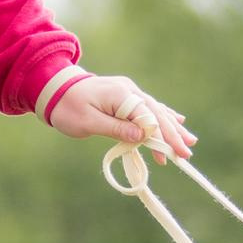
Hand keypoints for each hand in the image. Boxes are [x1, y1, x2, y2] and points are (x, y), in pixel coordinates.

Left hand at [50, 74, 195, 160]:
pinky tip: (177, 120)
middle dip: (173, 134)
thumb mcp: (88, 122)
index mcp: (121, 95)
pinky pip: (148, 108)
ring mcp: (128, 92)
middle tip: (187, 152)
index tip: (172, 154)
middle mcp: (129, 90)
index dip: (162, 137)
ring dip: (172, 127)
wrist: (52, 88)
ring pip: (156, 111)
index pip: (148, 117)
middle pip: (157, 114)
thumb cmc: (67, 107)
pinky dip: (163, 116)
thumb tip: (142, 137)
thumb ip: (115, 129)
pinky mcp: (125, 96)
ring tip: (190, 141)